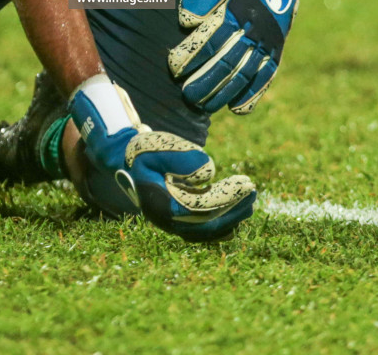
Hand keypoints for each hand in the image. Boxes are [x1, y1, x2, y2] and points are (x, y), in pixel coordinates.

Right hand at [70, 75, 255, 241]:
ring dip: (230, 218)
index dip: (226, 201)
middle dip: (233, 211)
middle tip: (253, 193)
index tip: (245, 185)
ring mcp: (171, 221)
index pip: (200, 211)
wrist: (124, 159)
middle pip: (205, 226)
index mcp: (159, 205)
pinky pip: (202, 228)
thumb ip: (183, 158)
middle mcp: (165, 219)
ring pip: (205, 231)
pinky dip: (221, 223)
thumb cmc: (143, 151)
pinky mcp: (177, 217)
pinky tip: (238, 213)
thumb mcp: (159, 146)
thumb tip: (208, 174)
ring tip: (250, 202)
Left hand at [168, 0, 331, 113]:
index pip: (212, 40)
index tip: (174, 67)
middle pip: (228, 63)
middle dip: (205, 82)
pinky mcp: (277, 51)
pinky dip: (252, 95)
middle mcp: (255, 31)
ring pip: (246, 75)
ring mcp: (268, 44)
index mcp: (238, 12)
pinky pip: (266, 78)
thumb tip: (186, 21)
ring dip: (224, 93)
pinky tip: (237, 109)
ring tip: (205, 106)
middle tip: (187, 95)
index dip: (192, 56)